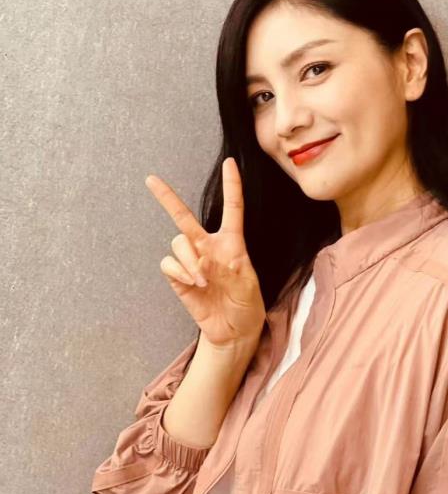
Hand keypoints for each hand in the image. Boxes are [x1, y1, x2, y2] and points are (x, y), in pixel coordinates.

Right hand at [145, 157, 264, 349]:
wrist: (235, 331)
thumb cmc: (247, 305)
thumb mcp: (249, 284)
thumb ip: (229, 267)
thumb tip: (203, 261)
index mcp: (232, 244)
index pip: (232, 209)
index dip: (231, 186)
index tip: (229, 163)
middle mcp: (208, 247)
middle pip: (184, 216)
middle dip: (167, 197)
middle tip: (151, 179)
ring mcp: (191, 262)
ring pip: (177, 242)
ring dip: (188, 259)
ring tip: (203, 280)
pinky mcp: (179, 278)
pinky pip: (168, 264)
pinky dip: (178, 271)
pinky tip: (192, 283)